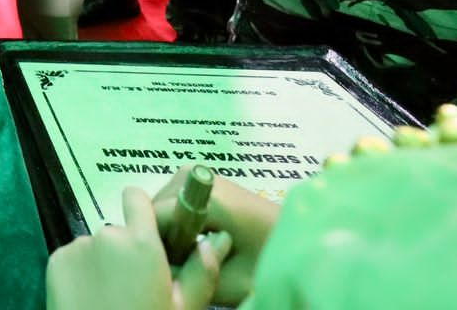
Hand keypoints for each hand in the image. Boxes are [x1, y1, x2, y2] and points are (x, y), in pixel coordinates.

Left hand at [46, 187, 228, 309]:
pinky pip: (74, 258)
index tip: (148, 234)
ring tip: (111, 297)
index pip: (136, 197)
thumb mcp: (183, 308)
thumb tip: (217, 239)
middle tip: (134, 287)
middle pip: (119, 230)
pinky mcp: (55, 260)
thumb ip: (201, 270)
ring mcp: (77, 246)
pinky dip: (81, 272)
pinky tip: (89, 298)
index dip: (142, 210)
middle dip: (126, 250)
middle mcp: (106, 234)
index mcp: (141, 242)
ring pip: (96, 246)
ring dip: (104, 262)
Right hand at [151, 168, 278, 306]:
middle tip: (183, 268)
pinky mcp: (204, 181)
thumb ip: (187, 277)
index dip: (156, 249)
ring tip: (192, 258)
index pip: (153, 218)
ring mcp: (199, 175)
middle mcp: (196, 175)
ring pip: (161, 208)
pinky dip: (179, 227)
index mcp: (206, 196)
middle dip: (162, 240)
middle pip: (155, 210)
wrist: (302, 239)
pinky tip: (196, 246)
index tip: (171, 272)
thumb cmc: (270, 260)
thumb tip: (156, 271)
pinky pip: (174, 204)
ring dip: (170, 235)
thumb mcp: (229, 281)